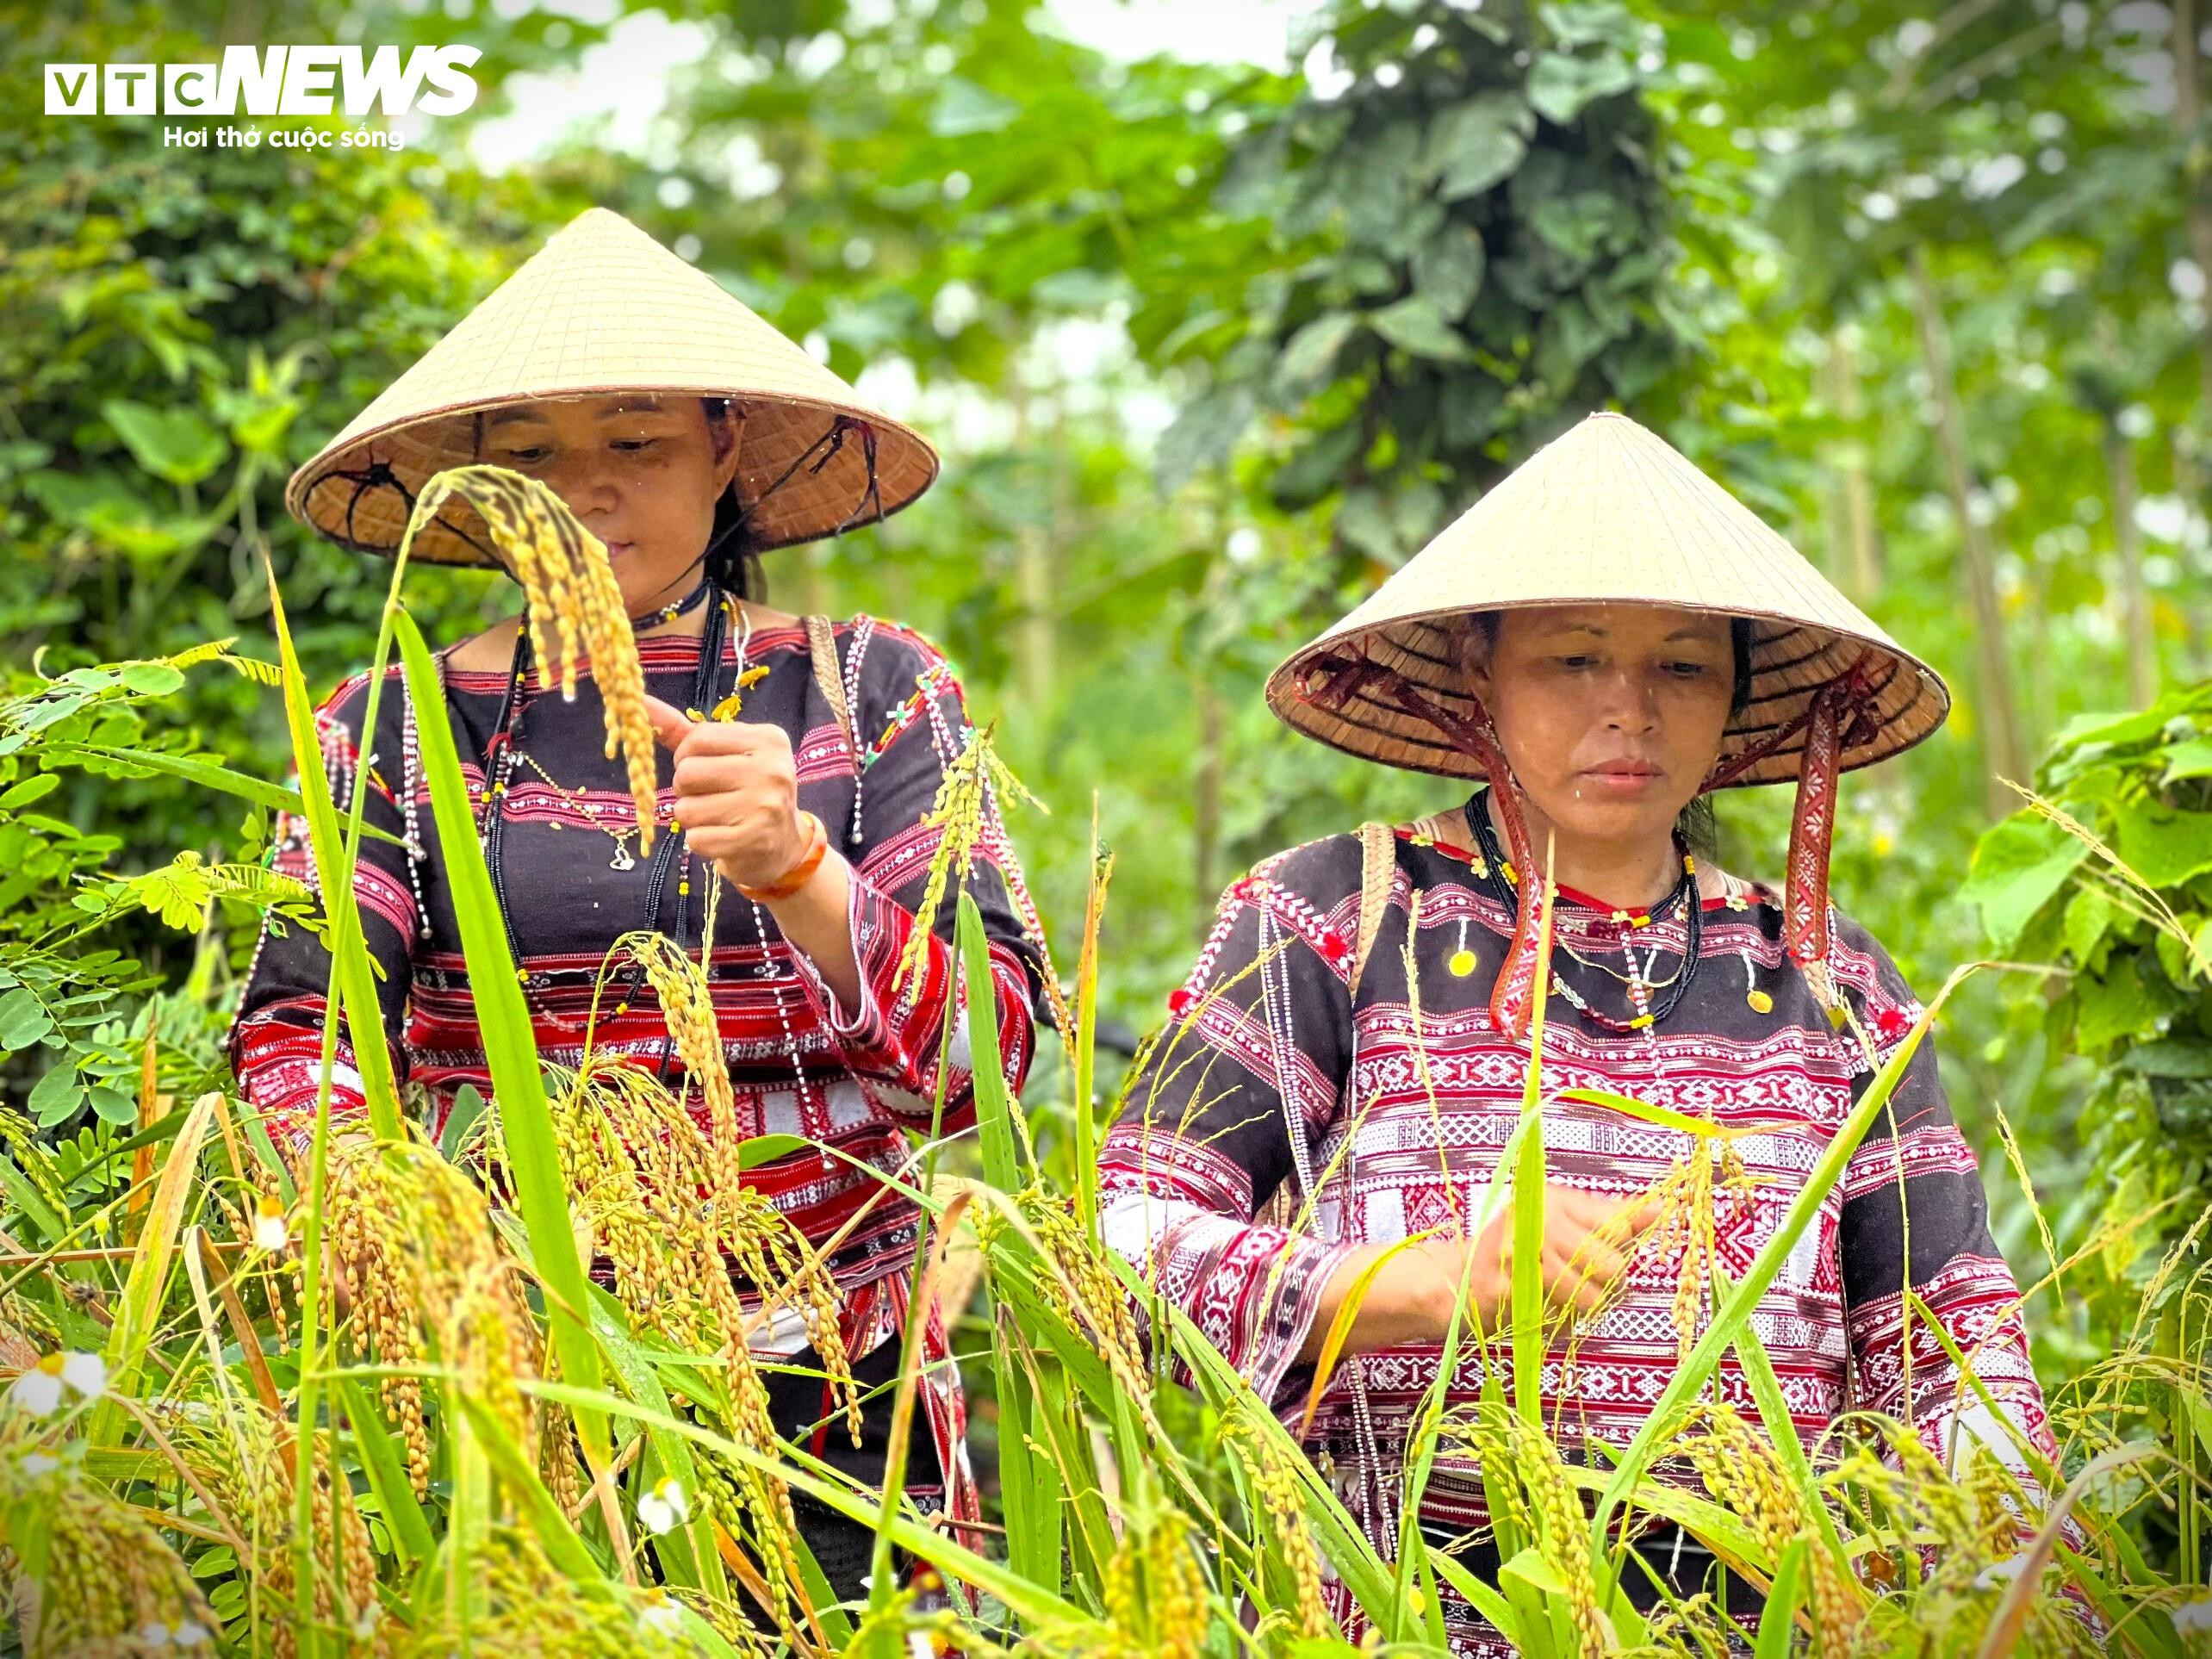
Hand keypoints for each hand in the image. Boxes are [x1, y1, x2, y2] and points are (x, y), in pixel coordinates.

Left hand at [643, 693, 810, 890]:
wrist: (784, 846)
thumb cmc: (747, 793)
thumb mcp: (727, 755)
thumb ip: (683, 731)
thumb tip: (640, 704)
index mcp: (768, 740)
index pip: (699, 737)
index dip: (686, 756)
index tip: (701, 769)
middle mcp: (771, 769)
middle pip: (687, 772)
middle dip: (685, 789)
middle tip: (708, 797)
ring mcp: (763, 806)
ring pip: (685, 809)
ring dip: (691, 818)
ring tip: (717, 819)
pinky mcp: (752, 840)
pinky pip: (695, 839)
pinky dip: (700, 842)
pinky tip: (723, 838)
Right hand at [1298, 1181, 1656, 1364]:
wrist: (1447, 1282)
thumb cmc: (1510, 1255)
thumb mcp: (1556, 1226)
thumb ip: (1606, 1220)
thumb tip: (1661, 1209)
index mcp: (1553, 1198)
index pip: (1619, 1224)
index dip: (1623, 1248)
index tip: (1610, 1257)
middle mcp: (1538, 1218)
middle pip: (1613, 1264)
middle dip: (1606, 1285)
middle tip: (1578, 1284)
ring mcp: (1521, 1253)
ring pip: (1592, 1297)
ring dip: (1584, 1309)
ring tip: (1557, 1299)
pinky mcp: (1509, 1289)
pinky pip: (1561, 1318)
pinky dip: (1558, 1323)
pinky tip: (1538, 1309)